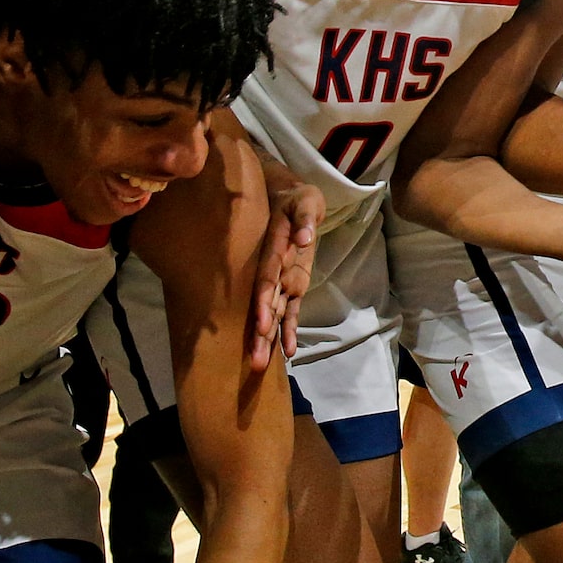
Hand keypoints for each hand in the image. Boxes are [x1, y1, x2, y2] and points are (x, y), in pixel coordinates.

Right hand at [250, 160, 320, 370]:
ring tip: (261, 364)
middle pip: (265, 304)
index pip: (266, 278)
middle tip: (256, 360)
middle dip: (260, 332)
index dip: (263, 301)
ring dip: (268, 338)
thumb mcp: (306, 201)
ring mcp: (283, 279)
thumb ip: (305, 219)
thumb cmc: (298, 198)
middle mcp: (275, 269)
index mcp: (274, 249)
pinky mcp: (293, 284)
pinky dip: (287, 329)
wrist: (290, 198)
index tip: (260, 324)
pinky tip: (286, 352)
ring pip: (273, 312)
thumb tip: (305, 238)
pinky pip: (290, 310)